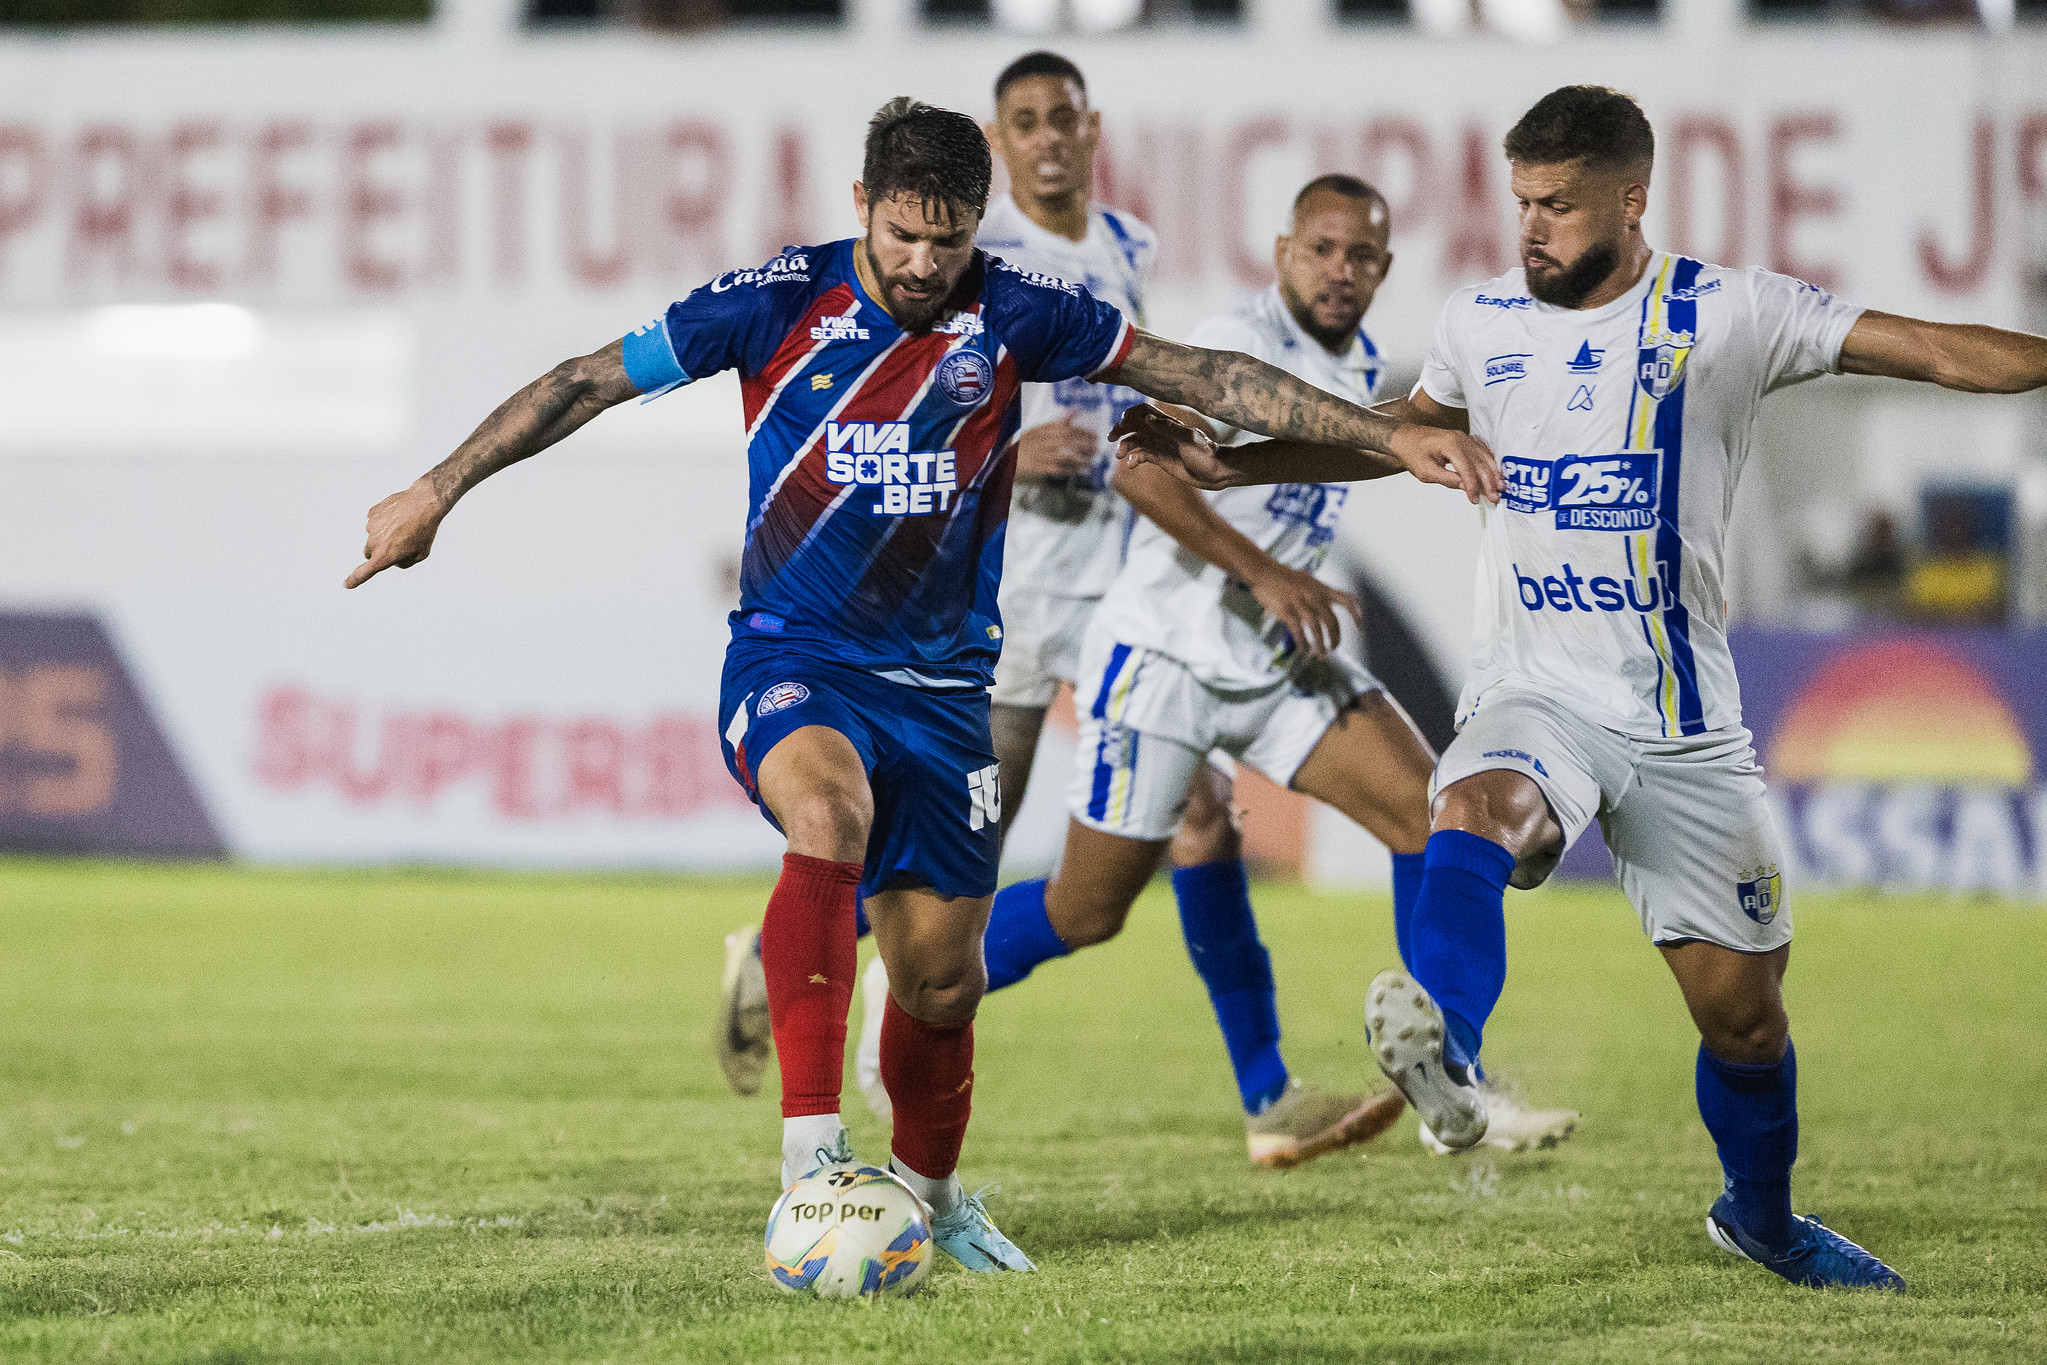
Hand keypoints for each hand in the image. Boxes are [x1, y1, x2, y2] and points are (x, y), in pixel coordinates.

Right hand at [345, 478, 448, 588]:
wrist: (424, 502)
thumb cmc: (425, 530)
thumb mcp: (420, 554)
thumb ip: (404, 562)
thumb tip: (393, 560)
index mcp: (385, 556)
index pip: (365, 572)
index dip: (355, 579)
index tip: (346, 584)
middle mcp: (374, 542)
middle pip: (369, 553)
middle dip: (379, 551)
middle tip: (399, 543)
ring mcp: (371, 526)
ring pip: (372, 536)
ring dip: (383, 534)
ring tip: (402, 526)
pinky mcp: (372, 513)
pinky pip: (374, 521)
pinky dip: (383, 521)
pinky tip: (397, 517)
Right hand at [1013, 413, 1098, 477]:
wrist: (1008, 457)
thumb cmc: (1027, 442)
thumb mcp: (1040, 428)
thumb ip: (1059, 420)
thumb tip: (1075, 408)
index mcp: (1044, 429)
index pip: (1066, 428)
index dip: (1082, 432)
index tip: (1095, 436)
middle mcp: (1043, 440)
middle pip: (1067, 441)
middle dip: (1084, 445)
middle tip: (1096, 449)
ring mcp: (1041, 455)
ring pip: (1063, 456)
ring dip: (1079, 460)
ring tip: (1091, 462)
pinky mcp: (1039, 467)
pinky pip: (1057, 469)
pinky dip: (1069, 470)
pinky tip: (1079, 471)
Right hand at [1111, 403, 1235, 489]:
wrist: (1216, 472)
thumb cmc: (1206, 454)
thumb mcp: (1188, 440)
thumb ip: (1168, 428)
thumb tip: (1147, 418)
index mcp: (1168, 423)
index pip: (1144, 411)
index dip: (1130, 414)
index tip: (1122, 423)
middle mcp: (1162, 432)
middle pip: (1135, 425)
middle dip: (1121, 429)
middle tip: (1111, 438)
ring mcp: (1161, 445)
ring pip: (1136, 441)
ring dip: (1125, 445)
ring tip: (1119, 455)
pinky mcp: (1161, 459)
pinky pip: (1142, 455)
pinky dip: (1133, 458)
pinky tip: (1130, 465)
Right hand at [1245, 562, 1359, 658]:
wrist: (1264, 571)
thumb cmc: (1284, 577)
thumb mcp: (1307, 581)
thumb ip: (1318, 593)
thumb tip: (1325, 605)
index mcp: (1322, 589)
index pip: (1347, 599)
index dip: (1356, 614)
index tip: (1360, 627)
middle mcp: (1314, 596)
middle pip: (1332, 621)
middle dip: (1335, 638)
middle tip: (1333, 648)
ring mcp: (1300, 604)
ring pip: (1317, 629)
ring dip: (1320, 645)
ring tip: (1321, 654)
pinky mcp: (1287, 611)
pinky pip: (1299, 632)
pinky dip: (1303, 644)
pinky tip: (1304, 650)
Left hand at [1389, 424, 1501, 504]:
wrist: (1406, 438)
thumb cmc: (1413, 453)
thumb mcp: (1426, 472)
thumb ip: (1448, 479)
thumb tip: (1465, 487)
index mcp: (1450, 444)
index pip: (1466, 468)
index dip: (1473, 486)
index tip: (1475, 500)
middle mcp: (1460, 438)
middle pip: (1479, 462)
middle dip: (1488, 482)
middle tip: (1495, 498)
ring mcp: (1465, 437)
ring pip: (1484, 456)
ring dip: (1493, 473)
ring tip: (1500, 488)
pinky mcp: (1466, 440)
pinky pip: (1482, 450)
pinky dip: (1490, 462)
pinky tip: (1496, 472)